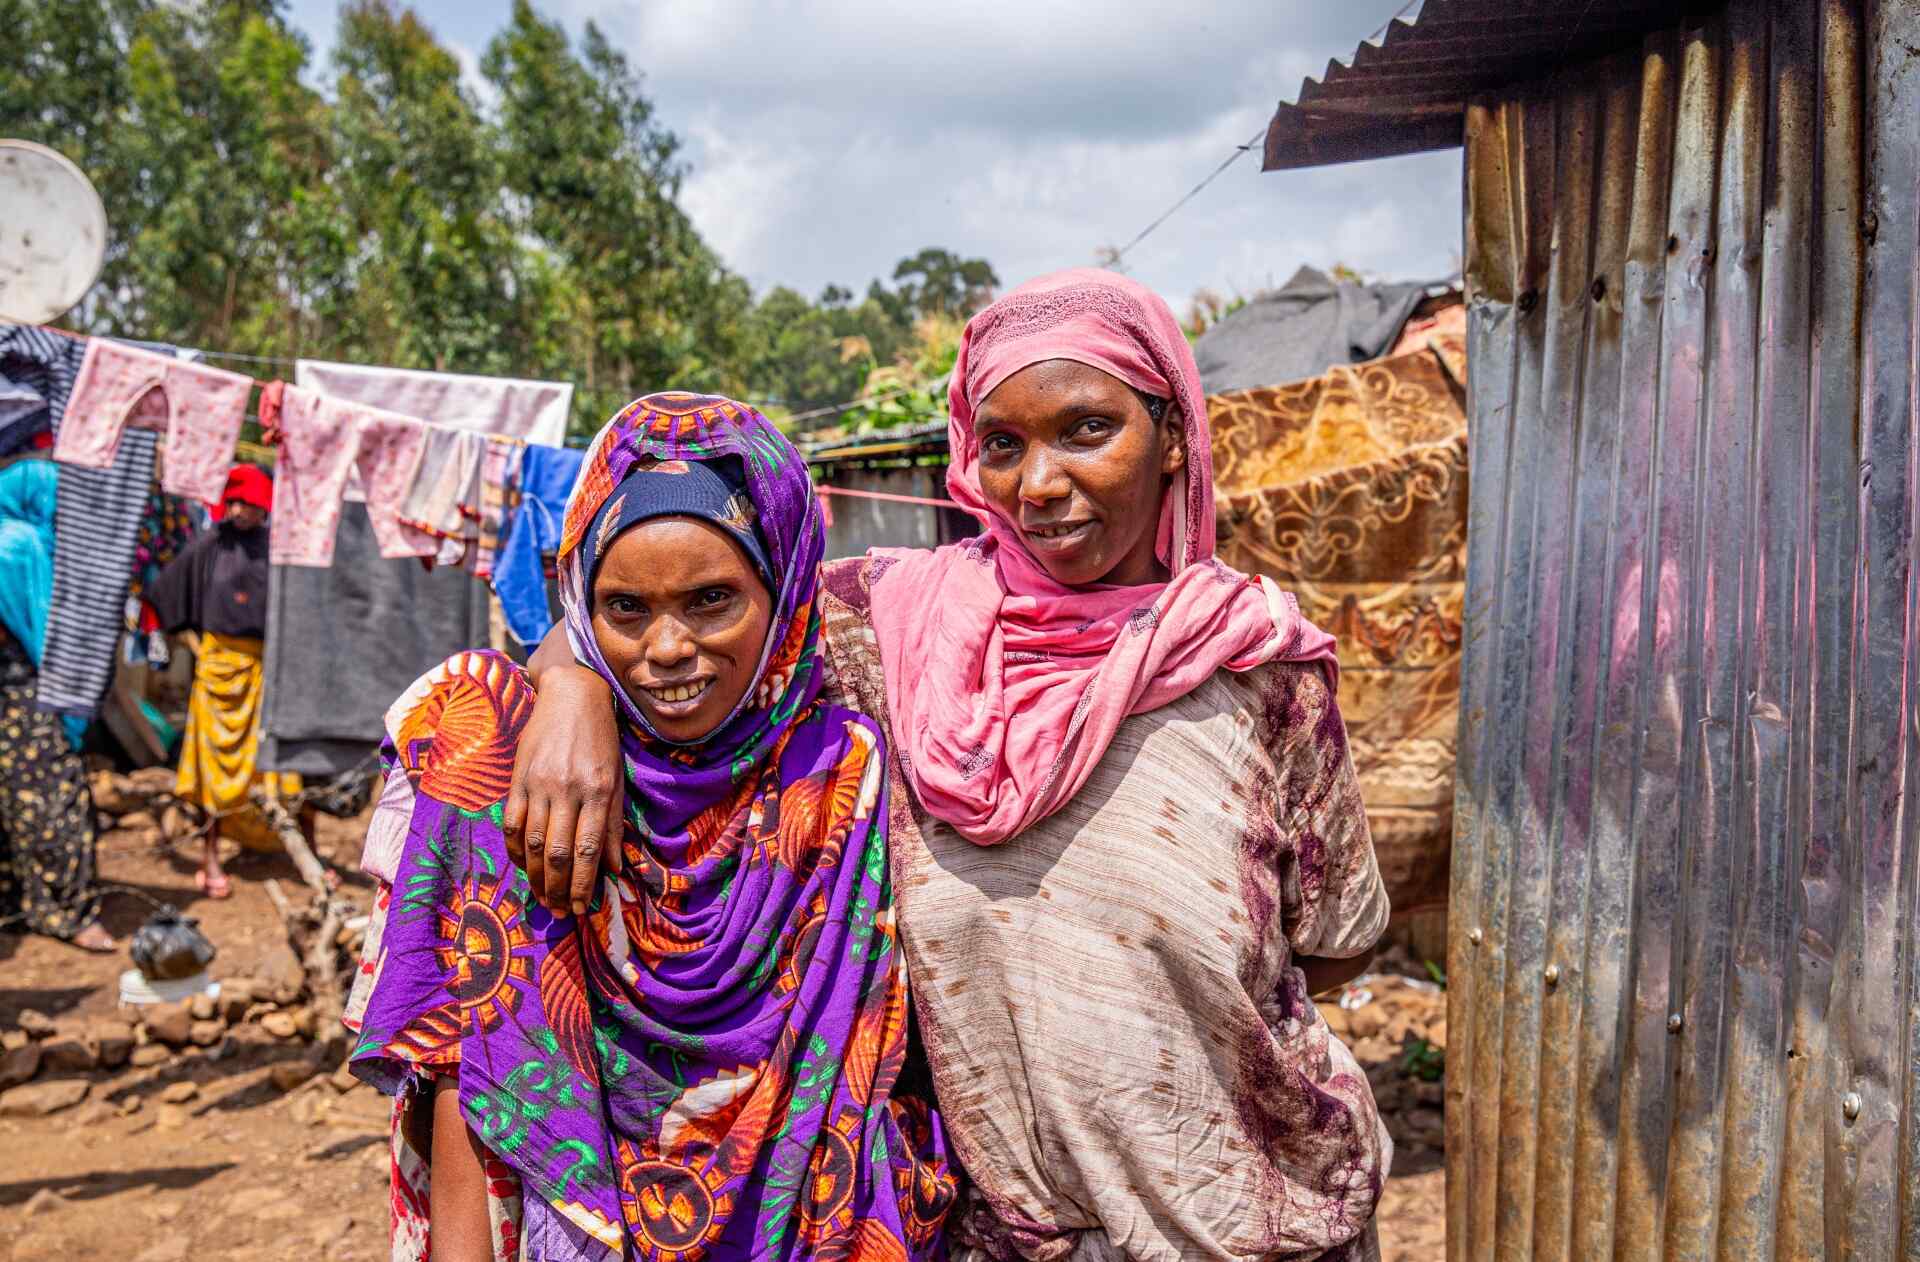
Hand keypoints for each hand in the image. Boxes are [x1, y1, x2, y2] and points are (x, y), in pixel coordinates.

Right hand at [503, 663, 623, 915]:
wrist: (572, 693)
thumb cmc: (602, 739)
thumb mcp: (618, 778)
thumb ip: (614, 823)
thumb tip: (616, 867)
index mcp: (597, 791)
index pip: (587, 849)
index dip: (582, 884)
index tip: (581, 908)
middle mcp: (567, 790)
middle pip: (557, 852)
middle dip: (557, 888)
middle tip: (559, 910)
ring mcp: (539, 784)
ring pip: (533, 842)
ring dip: (536, 875)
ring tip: (542, 897)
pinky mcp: (518, 777)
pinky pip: (512, 822)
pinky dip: (515, 848)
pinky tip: (522, 865)